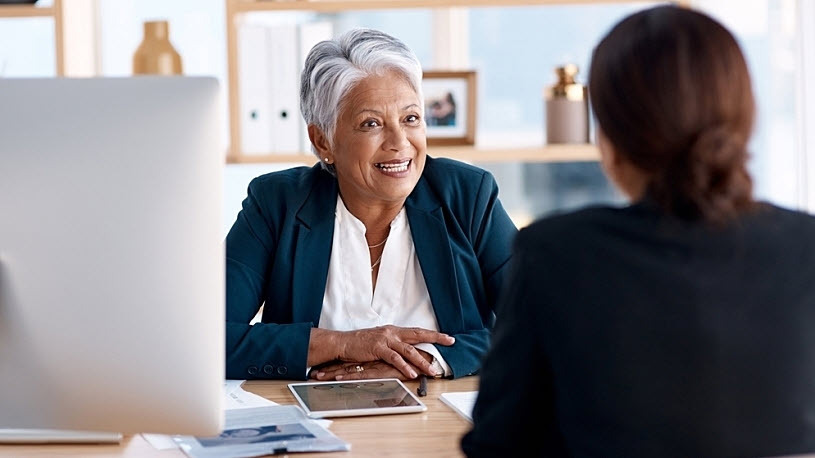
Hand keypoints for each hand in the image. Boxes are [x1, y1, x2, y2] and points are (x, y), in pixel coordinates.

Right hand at [308, 326, 453, 378]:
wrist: (344, 342)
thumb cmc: (361, 344)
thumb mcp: (381, 341)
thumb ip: (394, 345)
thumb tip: (408, 351)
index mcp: (394, 331)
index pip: (417, 331)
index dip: (432, 334)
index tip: (447, 336)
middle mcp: (392, 333)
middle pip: (418, 335)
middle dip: (435, 338)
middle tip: (450, 341)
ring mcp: (385, 340)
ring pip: (408, 350)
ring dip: (421, 361)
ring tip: (431, 370)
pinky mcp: (378, 348)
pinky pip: (394, 358)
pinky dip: (404, 366)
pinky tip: (412, 373)